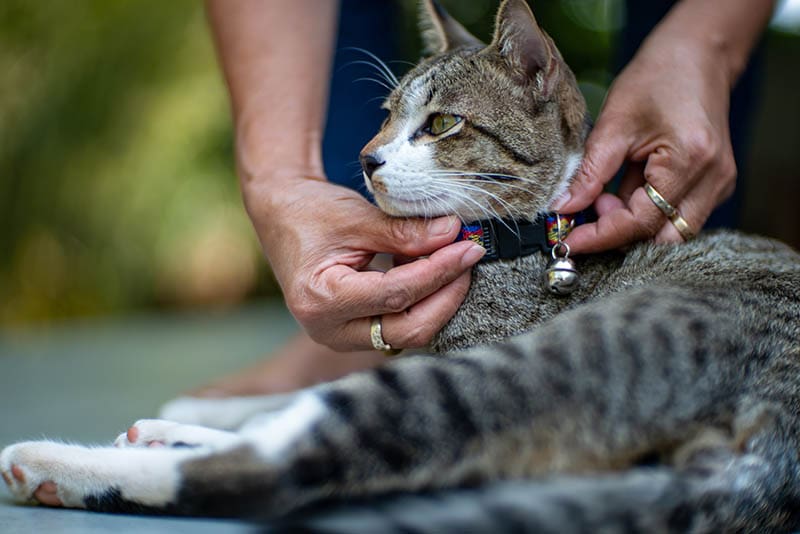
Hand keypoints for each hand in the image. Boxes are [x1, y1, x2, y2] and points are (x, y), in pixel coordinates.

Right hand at [242, 173, 484, 350]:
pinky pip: (401, 324)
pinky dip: (423, 300)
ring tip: (452, 257)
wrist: (281, 214)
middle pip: (407, 330)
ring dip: (438, 299)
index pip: (396, 295)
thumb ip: (405, 231)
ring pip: (408, 332)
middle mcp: (329, 330)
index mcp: (321, 300)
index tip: (468, 248)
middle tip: (469, 257)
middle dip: (446, 295)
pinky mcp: (356, 331)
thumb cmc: (309, 212)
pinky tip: (434, 268)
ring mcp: (342, 336)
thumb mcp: (357, 217)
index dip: (438, 272)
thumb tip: (453, 234)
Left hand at [555, 34, 736, 253]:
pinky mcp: (714, 184)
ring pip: (672, 233)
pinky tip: (625, 188)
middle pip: (663, 240)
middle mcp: (714, 179)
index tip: (568, 241)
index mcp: (689, 161)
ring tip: (607, 194)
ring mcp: (719, 183)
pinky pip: (677, 216)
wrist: (697, 55)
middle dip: (620, 235)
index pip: (641, 222)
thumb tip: (563, 209)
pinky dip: (646, 213)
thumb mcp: (614, 123)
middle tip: (589, 211)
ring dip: (633, 224)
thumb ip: (590, 173)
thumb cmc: (656, 79)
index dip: (601, 236)